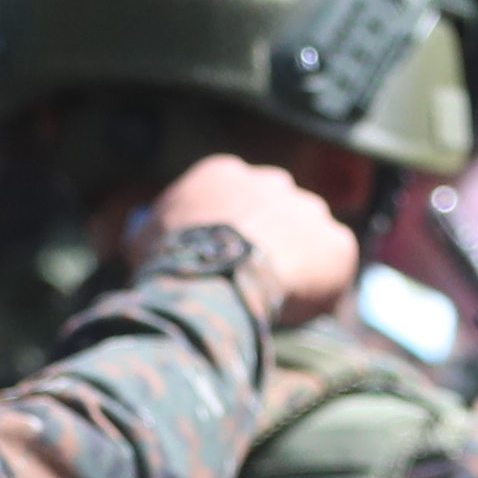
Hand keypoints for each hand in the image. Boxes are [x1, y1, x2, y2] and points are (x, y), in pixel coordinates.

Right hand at [127, 155, 357, 328]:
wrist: (214, 282)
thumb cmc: (171, 263)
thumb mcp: (144, 239)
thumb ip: (151, 231)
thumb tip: (140, 239)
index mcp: (225, 174)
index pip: (234, 197)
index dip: (232, 230)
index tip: (227, 256)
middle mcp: (273, 181)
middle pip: (277, 210)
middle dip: (271, 239)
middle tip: (259, 276)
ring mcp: (309, 210)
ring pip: (310, 235)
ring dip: (300, 260)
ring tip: (282, 296)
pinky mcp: (338, 243)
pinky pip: (335, 264)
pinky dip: (326, 283)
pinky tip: (306, 304)